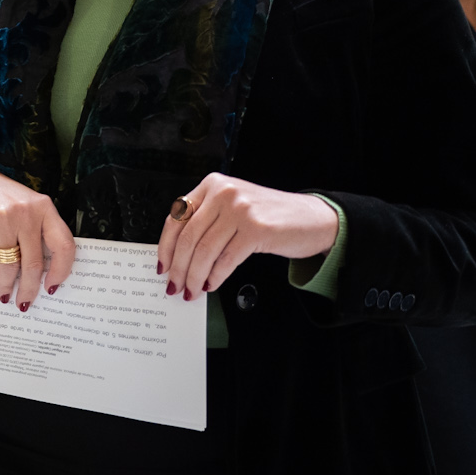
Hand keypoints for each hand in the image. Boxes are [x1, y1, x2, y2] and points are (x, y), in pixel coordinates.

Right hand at [0, 162, 76, 308]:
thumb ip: (39, 231)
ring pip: (9, 265)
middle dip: (29, 289)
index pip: (63, 245)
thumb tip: (42, 272)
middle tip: (24, 302)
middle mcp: (25, 213)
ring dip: (7, 285)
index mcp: (44, 208)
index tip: (52, 286)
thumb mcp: (27, 207)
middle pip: (32, 263)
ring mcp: (2, 220)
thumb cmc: (1, 198)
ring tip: (4, 295)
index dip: (61, 271)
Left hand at [155, 173, 338, 299]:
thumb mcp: (232, 207)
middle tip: (175, 285)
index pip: (175, 218)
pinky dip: (215, 276)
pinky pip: (226, 260)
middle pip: (188, 237)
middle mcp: (224, 193)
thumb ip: (206, 220)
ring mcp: (240, 209)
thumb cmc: (270, 216)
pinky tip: (212, 284)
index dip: (165, 247)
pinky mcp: (257, 229)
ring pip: (204, 251)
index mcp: (212, 184)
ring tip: (193, 290)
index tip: (162, 266)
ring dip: (195, 276)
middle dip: (178, 268)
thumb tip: (176, 255)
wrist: (313, 219)